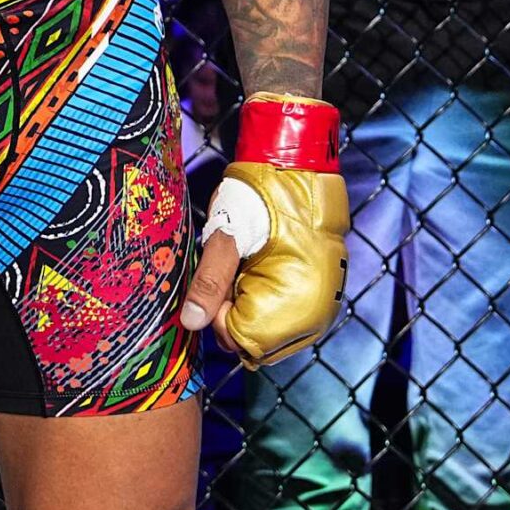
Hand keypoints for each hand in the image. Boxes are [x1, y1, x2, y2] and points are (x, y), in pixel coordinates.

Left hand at [177, 95, 348, 368]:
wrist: (298, 168)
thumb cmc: (262, 199)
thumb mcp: (227, 238)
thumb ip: (209, 283)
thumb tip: (190, 322)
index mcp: (294, 307)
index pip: (239, 339)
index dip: (218, 311)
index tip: (219, 275)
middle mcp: (313, 318)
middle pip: (254, 341)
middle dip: (234, 310)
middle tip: (233, 269)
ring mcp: (319, 309)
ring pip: (266, 330)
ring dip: (249, 305)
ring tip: (249, 266)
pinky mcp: (319, 298)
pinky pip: (283, 317)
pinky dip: (266, 300)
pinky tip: (262, 269)